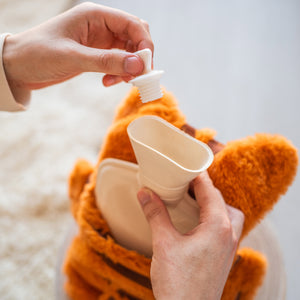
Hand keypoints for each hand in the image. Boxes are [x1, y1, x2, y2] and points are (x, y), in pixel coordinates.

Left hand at [2, 2, 152, 92]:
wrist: (19, 65)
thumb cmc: (37, 53)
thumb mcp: (72, 57)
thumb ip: (106, 61)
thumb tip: (138, 65)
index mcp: (94, 16)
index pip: (132, 25)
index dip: (144, 45)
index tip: (146, 67)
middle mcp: (101, 26)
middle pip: (135, 37)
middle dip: (140, 57)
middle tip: (137, 76)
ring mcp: (100, 40)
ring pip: (129, 52)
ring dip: (130, 68)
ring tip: (119, 82)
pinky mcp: (97, 54)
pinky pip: (118, 62)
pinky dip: (120, 73)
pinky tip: (109, 82)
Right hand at [137, 171, 243, 299]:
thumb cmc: (179, 284)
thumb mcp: (164, 244)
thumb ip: (156, 215)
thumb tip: (145, 193)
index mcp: (218, 227)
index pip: (211, 192)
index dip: (199, 177)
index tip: (188, 166)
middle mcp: (228, 236)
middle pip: (223, 202)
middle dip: (207, 190)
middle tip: (188, 184)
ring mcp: (229, 249)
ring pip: (228, 217)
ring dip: (214, 205)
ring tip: (194, 201)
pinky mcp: (223, 258)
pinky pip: (225, 230)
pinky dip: (214, 219)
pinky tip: (198, 223)